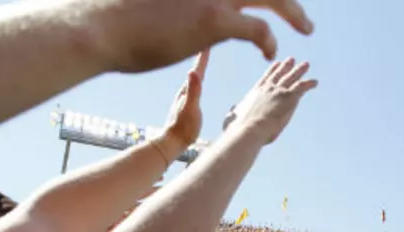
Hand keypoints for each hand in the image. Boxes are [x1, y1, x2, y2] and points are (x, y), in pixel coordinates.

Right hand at [104, 0, 313, 71]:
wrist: (98, 26)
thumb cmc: (112, 18)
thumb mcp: (146, 1)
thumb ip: (171, 2)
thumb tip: (169, 9)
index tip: (258, 1)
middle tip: (300, 12)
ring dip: (293, 11)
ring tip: (306, 27)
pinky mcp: (213, 20)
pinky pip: (258, 30)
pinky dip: (269, 41)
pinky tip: (269, 53)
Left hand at [161, 52, 207, 152]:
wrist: (172, 142)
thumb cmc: (183, 128)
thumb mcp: (190, 108)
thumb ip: (192, 91)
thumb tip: (193, 72)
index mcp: (187, 90)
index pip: (198, 69)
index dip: (203, 56)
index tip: (209, 42)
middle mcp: (184, 91)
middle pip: (195, 69)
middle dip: (201, 56)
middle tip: (207, 43)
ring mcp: (184, 98)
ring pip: (193, 77)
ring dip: (198, 67)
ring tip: (202, 57)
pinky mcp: (185, 105)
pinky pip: (192, 86)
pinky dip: (196, 79)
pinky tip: (195, 81)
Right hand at [222, 58, 317, 144]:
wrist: (248, 129)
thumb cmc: (237, 128)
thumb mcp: (232, 118)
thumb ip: (233, 113)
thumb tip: (232, 112)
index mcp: (255, 93)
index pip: (265, 78)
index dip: (272, 71)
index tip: (276, 63)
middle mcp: (267, 89)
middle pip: (279, 74)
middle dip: (286, 66)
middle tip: (291, 59)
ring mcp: (278, 91)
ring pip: (291, 77)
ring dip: (299, 71)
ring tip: (306, 65)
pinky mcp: (288, 97)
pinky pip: (301, 87)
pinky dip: (309, 84)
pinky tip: (315, 82)